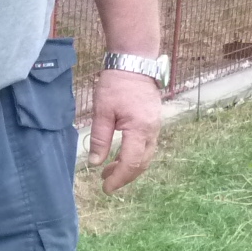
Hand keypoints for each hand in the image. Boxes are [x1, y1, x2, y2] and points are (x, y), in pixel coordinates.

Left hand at [88, 68, 161, 192]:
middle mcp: (152, 130)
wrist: (135, 62)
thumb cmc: (116, 84)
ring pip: (146, 156)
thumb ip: (99, 139)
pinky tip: (119, 157)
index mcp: (139, 129)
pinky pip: (147, 146)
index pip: (131, 163)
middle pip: (141, 163)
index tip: (105, 188)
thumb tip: (95, 163)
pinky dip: (134, 156)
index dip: (118, 179)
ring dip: (129, 168)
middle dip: (124, 177)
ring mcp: (156, 126)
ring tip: (109, 172)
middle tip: (105, 183)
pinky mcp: (154, 122)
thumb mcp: (102, 112)